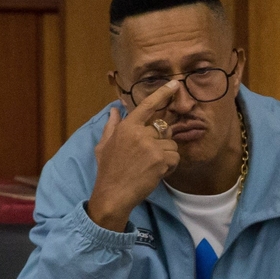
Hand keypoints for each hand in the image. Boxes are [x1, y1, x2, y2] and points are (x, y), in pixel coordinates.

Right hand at [87, 87, 182, 231]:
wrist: (113, 194)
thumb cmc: (108, 171)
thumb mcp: (104, 145)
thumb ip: (111, 126)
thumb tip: (114, 110)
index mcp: (127, 127)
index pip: (147, 106)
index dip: (163, 93)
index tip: (175, 84)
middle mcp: (139, 133)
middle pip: (164, 130)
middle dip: (162, 143)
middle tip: (150, 158)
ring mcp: (150, 146)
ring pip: (172, 145)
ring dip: (166, 157)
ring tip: (151, 167)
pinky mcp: (160, 160)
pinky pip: (175, 158)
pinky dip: (170, 167)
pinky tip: (157, 173)